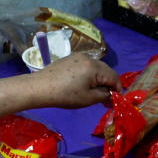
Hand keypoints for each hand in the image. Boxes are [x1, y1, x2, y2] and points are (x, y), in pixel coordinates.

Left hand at [0, 55, 120, 145]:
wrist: (40, 88)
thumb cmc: (65, 95)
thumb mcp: (88, 99)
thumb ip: (104, 96)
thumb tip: (111, 95)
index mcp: (95, 66)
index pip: (114, 76)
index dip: (118, 89)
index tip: (116, 101)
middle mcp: (88, 57)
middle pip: (106, 71)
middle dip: (109, 85)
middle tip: (107, 100)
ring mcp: (78, 56)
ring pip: (97, 68)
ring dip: (100, 81)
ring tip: (96, 94)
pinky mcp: (70, 59)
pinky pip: (87, 67)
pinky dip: (90, 76)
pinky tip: (85, 86)